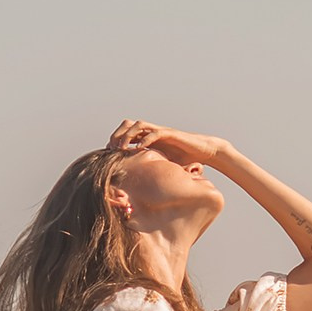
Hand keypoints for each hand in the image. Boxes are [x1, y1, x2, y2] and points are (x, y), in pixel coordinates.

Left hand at [109, 119, 227, 169]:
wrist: (203, 151)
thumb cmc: (185, 159)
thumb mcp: (164, 164)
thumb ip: (152, 168)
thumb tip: (138, 185)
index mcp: (149, 138)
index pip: (127, 134)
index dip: (116, 141)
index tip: (108, 153)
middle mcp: (153, 132)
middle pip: (129, 125)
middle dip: (118, 135)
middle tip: (111, 149)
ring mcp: (161, 132)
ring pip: (139, 125)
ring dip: (128, 135)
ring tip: (121, 148)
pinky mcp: (171, 134)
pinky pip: (155, 133)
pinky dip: (145, 139)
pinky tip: (138, 148)